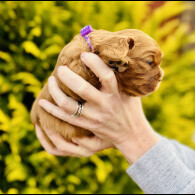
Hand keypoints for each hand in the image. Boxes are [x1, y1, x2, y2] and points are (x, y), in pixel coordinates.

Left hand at [39, 52, 159, 163]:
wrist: (131, 134)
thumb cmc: (130, 109)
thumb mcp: (130, 92)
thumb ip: (119, 78)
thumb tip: (109, 59)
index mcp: (116, 94)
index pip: (106, 76)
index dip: (94, 64)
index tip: (83, 54)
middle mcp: (104, 106)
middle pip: (82, 90)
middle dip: (67, 77)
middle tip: (60, 69)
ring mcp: (94, 118)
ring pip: (68, 105)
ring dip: (55, 92)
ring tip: (50, 81)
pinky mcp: (87, 126)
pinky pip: (65, 118)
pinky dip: (51, 110)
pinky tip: (42, 102)